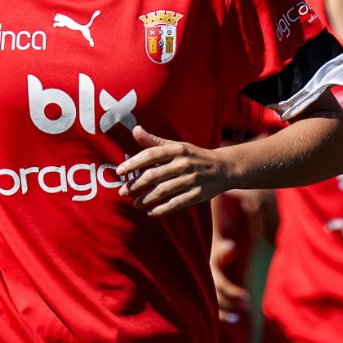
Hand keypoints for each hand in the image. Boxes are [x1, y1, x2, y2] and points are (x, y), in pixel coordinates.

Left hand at [117, 126, 233, 216]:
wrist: (224, 168)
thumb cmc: (194, 156)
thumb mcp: (177, 145)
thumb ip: (154, 141)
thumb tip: (135, 129)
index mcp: (177, 149)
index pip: (150, 155)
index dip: (133, 163)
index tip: (119, 171)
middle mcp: (183, 164)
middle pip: (154, 175)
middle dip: (136, 185)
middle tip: (122, 192)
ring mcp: (191, 180)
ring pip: (163, 191)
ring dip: (146, 199)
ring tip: (135, 204)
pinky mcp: (197, 194)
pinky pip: (176, 204)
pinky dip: (162, 209)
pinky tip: (151, 212)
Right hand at [209, 234, 249, 321]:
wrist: (198, 254)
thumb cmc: (214, 250)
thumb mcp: (219, 247)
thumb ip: (226, 248)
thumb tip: (232, 246)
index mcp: (208, 271)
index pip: (222, 285)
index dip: (234, 293)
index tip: (248, 297)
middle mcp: (203, 282)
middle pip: (216, 299)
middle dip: (232, 304)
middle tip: (248, 306)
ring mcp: (201, 290)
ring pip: (210, 307)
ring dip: (223, 314)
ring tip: (236, 318)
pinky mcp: (202, 296)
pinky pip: (208, 309)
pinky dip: (218, 315)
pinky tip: (229, 318)